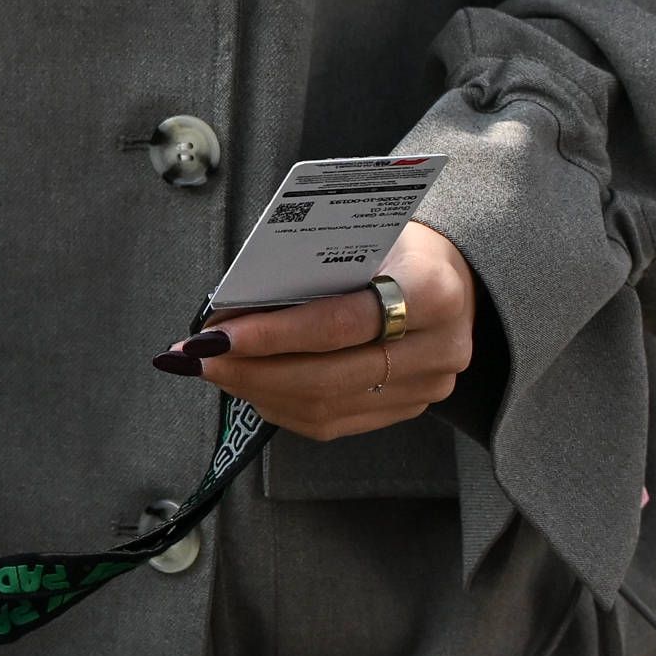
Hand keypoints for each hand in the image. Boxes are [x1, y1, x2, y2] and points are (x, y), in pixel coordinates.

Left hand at [157, 221, 476, 443]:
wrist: (454, 270)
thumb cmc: (395, 243)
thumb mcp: (362, 233)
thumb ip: (311, 265)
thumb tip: (234, 302)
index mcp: (432, 290)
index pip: (340, 323)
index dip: (273, 334)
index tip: (217, 333)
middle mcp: (438, 347)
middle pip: (329, 376)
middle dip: (253, 368)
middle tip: (201, 355)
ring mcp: (428, 386)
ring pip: (327, 407)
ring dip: (260, 391)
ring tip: (215, 369)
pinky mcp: (411, 408)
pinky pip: (336, 422)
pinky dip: (284, 406)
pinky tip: (251, 385)